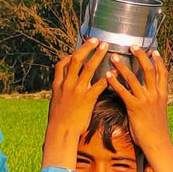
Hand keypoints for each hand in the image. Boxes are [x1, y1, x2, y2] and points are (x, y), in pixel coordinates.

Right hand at [42, 39, 111, 168]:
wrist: (61, 132)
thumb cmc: (59, 120)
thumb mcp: (56, 103)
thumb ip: (61, 93)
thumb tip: (64, 90)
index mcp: (58, 84)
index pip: (61, 64)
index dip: (70, 56)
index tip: (78, 51)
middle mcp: (67, 84)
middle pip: (76, 60)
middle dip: (86, 48)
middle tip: (96, 40)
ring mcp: (77, 90)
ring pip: (88, 68)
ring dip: (98, 55)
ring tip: (106, 47)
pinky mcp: (87, 98)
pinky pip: (99, 84)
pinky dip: (108, 77)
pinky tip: (116, 72)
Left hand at [107, 47, 172, 171]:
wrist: (157, 143)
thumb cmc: (156, 130)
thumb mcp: (158, 111)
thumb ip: (153, 100)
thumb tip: (147, 94)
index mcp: (162, 94)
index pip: (162, 73)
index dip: (158, 61)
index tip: (153, 51)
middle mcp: (155, 94)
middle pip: (149, 70)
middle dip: (141, 56)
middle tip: (132, 46)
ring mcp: (145, 100)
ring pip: (134, 78)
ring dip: (123, 66)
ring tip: (113, 57)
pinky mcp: (135, 107)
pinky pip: (123, 91)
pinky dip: (115, 82)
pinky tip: (107, 75)